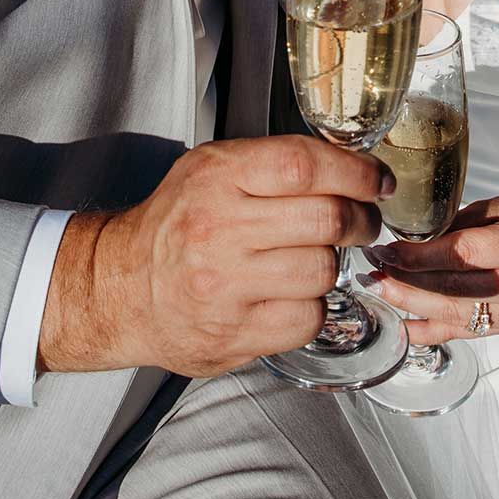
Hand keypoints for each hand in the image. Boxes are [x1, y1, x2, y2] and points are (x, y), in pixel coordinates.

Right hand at [38, 135, 391, 377]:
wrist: (120, 287)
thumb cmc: (176, 223)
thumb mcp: (209, 169)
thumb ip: (270, 163)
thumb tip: (348, 164)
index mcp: (217, 178)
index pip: (304, 165)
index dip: (354, 171)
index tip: (378, 180)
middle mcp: (220, 230)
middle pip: (325, 219)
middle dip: (361, 218)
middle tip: (365, 219)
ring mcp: (226, 287)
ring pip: (322, 270)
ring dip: (332, 263)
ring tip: (316, 257)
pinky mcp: (233, 335)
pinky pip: (307, 318)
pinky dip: (312, 306)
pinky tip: (292, 294)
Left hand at [365, 188, 498, 343]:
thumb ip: (457, 228)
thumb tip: (406, 244)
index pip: (463, 255)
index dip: (419, 257)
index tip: (386, 251)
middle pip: (455, 289)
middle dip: (407, 281)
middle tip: (373, 270)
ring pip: (456, 315)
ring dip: (412, 305)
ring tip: (380, 290)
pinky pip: (465, 333)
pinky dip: (431, 330)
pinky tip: (403, 325)